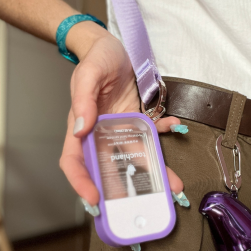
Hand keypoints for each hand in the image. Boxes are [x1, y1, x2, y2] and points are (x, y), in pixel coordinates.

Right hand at [58, 33, 185, 206]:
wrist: (111, 46)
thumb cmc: (95, 59)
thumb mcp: (87, 74)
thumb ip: (83, 101)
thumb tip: (80, 129)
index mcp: (80, 127)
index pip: (75, 161)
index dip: (81, 182)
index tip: (93, 198)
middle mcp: (100, 134)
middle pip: (110, 168)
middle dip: (127, 190)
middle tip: (146, 205)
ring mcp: (120, 128)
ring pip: (137, 157)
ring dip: (155, 171)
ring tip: (174, 184)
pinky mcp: (137, 120)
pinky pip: (152, 132)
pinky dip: (164, 132)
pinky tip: (175, 127)